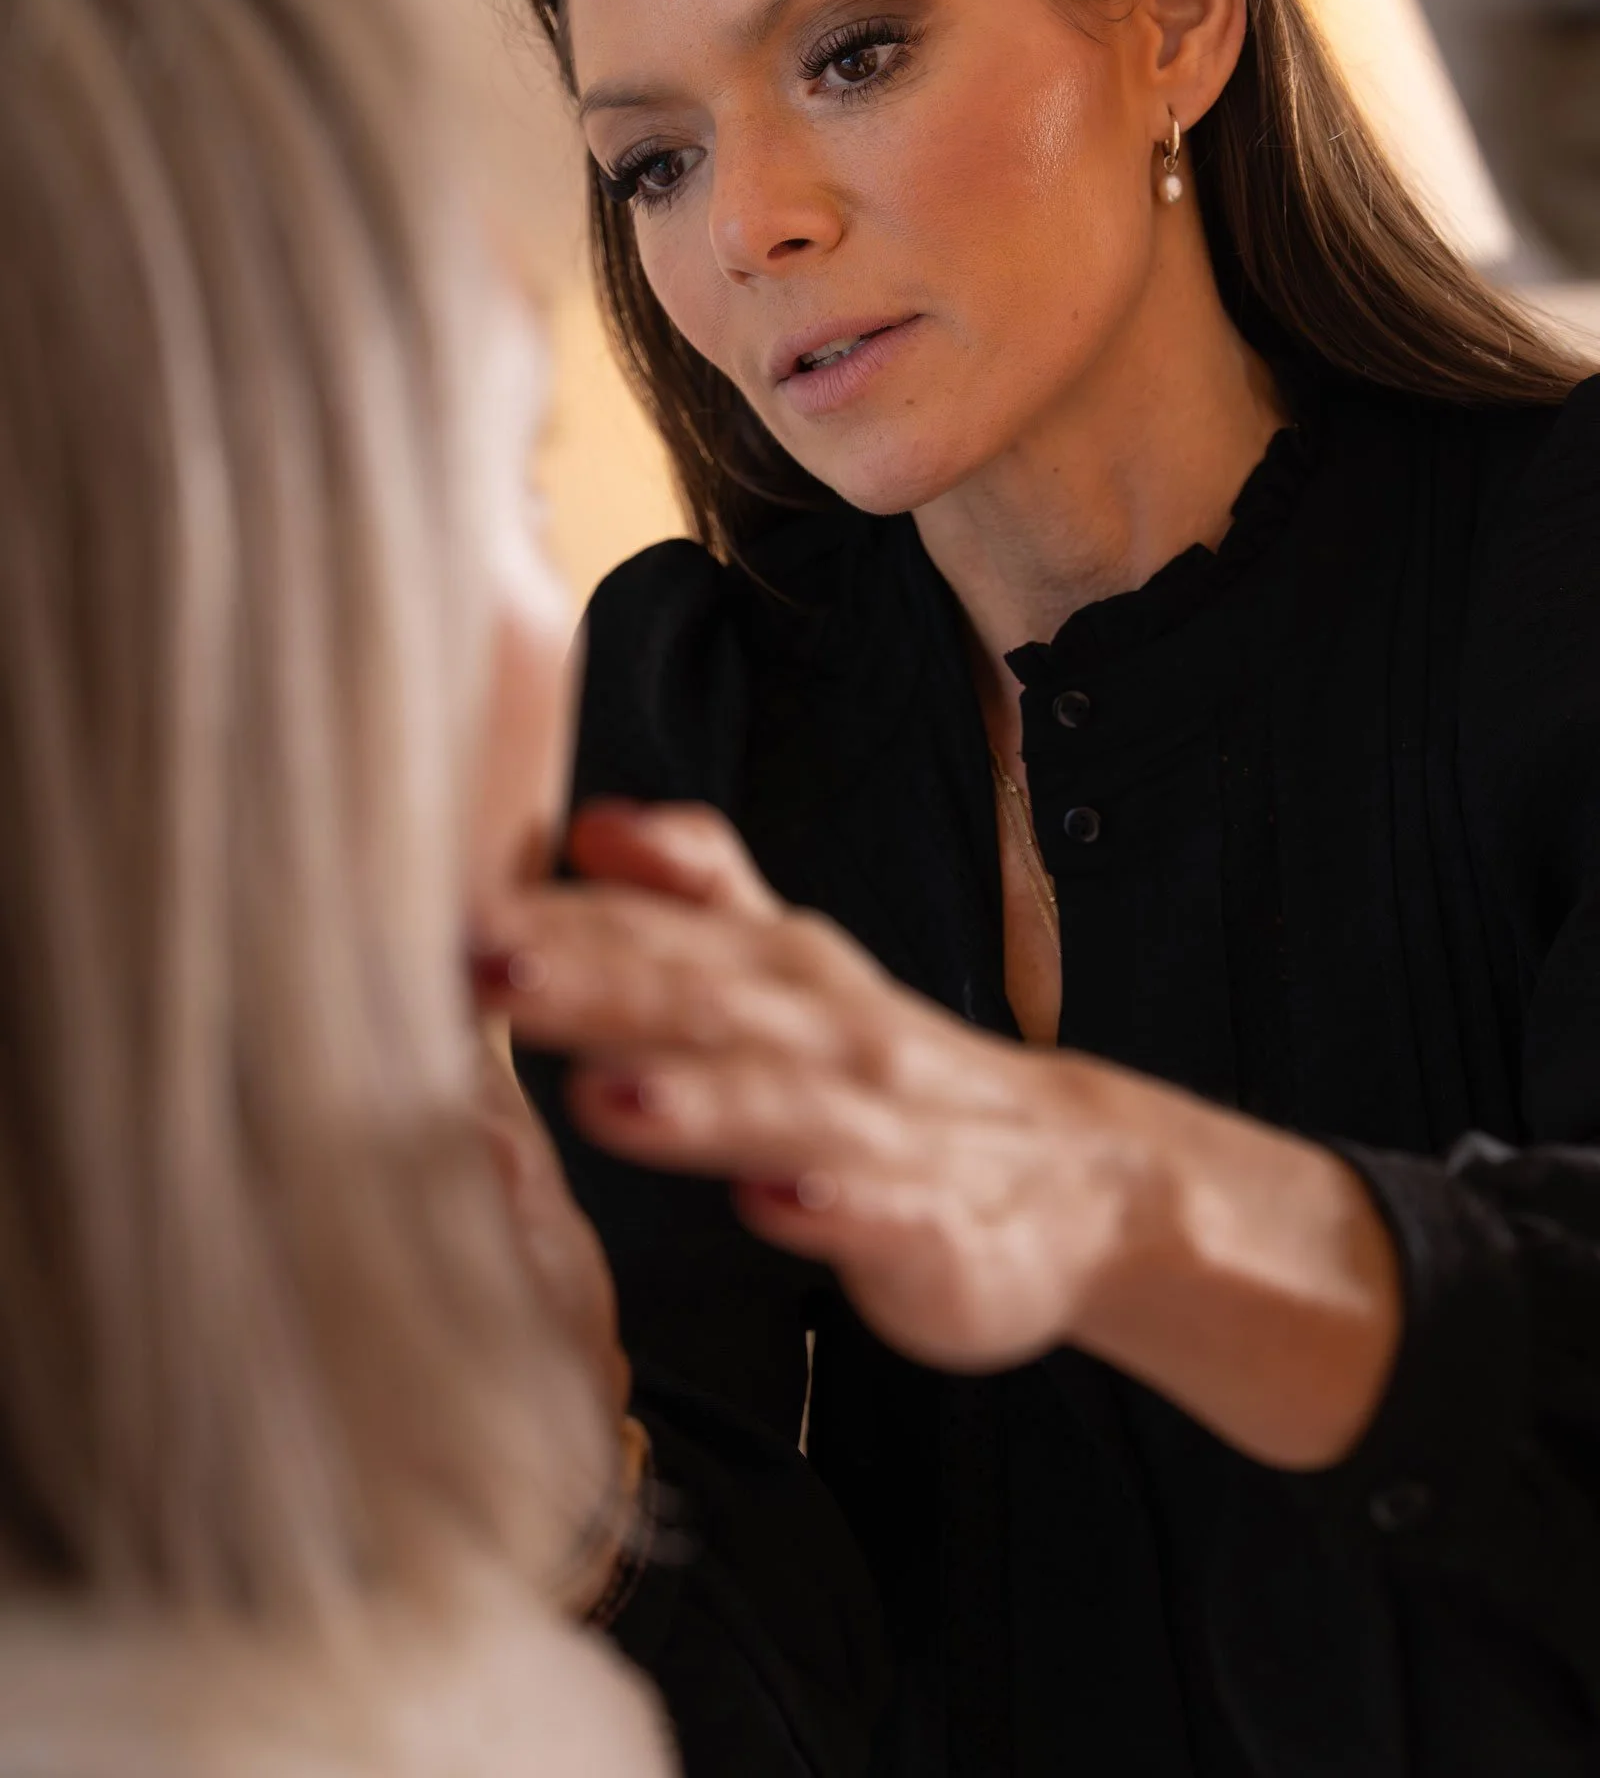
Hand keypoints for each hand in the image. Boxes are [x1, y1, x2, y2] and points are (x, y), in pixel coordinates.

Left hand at [489, 801, 1400, 1468]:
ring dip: (702, 1097)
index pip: (654, 935)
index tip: (438, 906)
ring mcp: (883, 1128)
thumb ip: (695, 895)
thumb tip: (592, 822)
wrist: (1078, 1184)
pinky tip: (780, 1202)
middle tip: (486, 966)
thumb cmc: (895, 1079)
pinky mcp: (935, 1225)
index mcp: (778, 975)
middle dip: (594, 981)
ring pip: (785, 1102)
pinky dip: (832, 1202)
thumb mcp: (794, 969)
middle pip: (702, 1000)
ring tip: (609, 1095)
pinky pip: (884, 1209)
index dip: (549, 920)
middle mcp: (825, 1033)